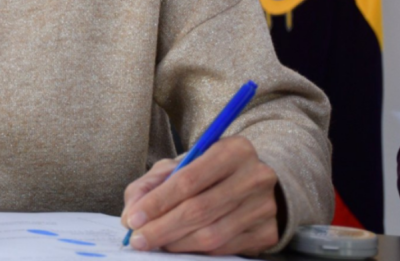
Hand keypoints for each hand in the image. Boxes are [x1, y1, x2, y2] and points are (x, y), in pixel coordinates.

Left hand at [120, 136, 279, 254]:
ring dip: (176, 243)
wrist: (257, 180)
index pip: (188, 180)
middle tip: (138, 239)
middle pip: (199, 210)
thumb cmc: (212, 171)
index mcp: (232, 150)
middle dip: (162, 228)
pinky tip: (178, 246)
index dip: (157, 202)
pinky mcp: (267, 232)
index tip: (133, 219)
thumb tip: (131, 214)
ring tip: (154, 244)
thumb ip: (153, 183)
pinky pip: (225, 248)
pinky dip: (196, 250)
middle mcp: (254, 177)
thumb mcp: (184, 164)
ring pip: (212, 234)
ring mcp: (265, 207)